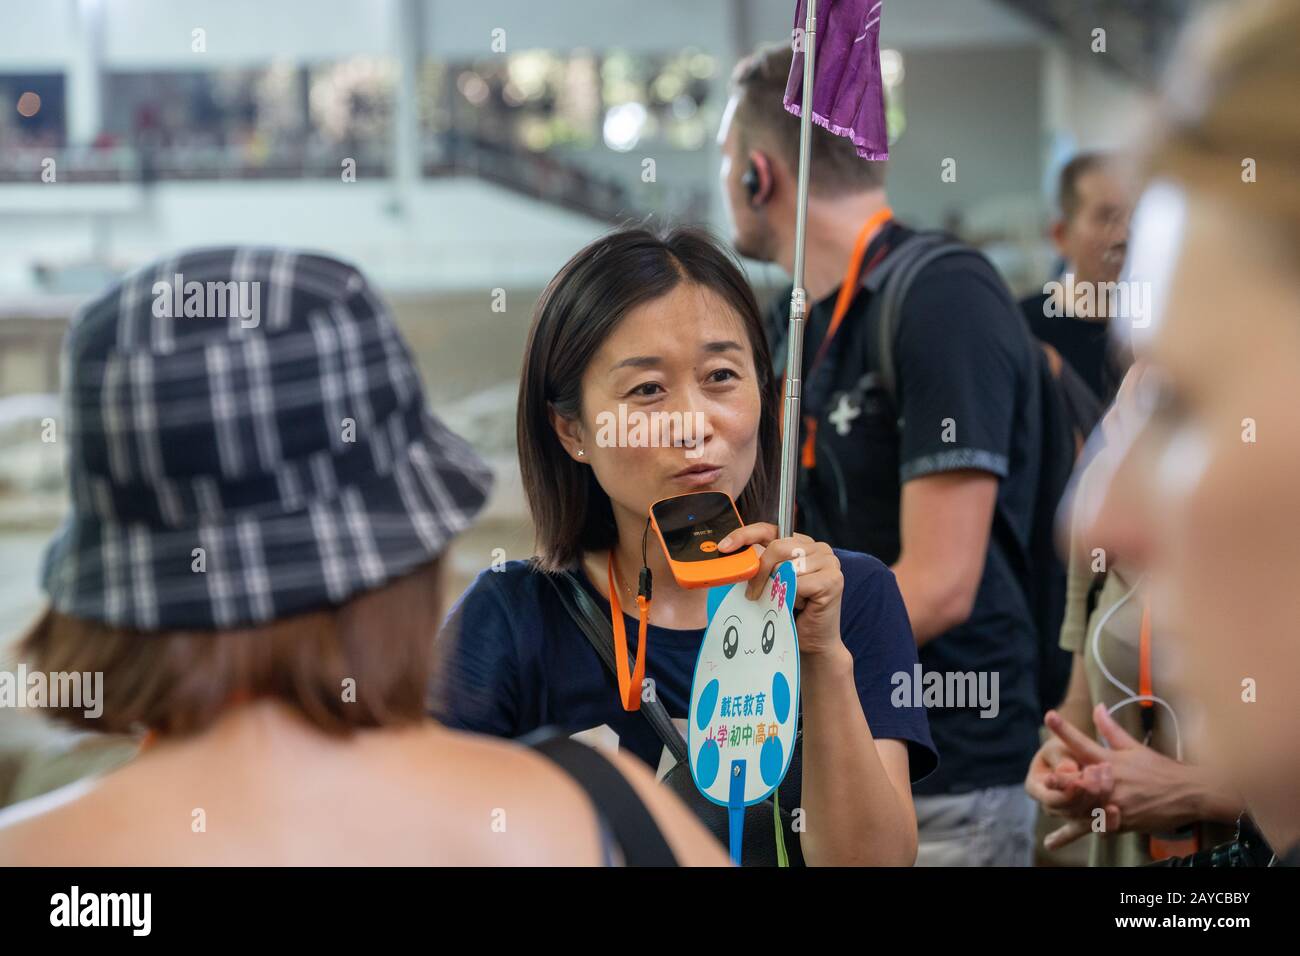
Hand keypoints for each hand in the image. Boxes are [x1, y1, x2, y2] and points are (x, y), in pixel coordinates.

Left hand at [717, 524, 842, 655]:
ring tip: (785, 601)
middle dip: (760, 571)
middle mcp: (818, 548)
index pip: (769, 529)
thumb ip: (758, 565)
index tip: (724, 546)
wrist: (811, 642)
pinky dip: (794, 597)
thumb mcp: (769, 582)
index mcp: (801, 543)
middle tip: (752, 594)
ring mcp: (829, 561)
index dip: (745, 535)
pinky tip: (801, 606)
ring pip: (787, 566)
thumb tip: (730, 555)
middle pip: (778, 547)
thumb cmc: (789, 612)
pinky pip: (799, 583)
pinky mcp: (833, 579)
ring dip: (779, 588)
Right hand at [1025, 729, 1109, 817]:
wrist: (1074, 752)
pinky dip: (1107, 817)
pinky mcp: (1084, 817)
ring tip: (1107, 773)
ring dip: (1098, 798)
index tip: (1081, 779)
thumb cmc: (1062, 747)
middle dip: (1085, 793)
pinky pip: (1097, 822)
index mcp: (1035, 787)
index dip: (1066, 792)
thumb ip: (1061, 759)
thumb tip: (1068, 770)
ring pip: (1083, 817)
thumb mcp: (1057, 748)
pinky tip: (1115, 809)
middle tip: (1096, 770)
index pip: (1049, 798)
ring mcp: (1067, 813)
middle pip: (1067, 809)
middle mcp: (1049, 804)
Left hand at [1045, 703, 1202, 840]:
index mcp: (1111, 761)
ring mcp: (1114, 804)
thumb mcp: (1135, 747)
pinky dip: (1074, 832)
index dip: (1065, 729)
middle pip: (1078, 781)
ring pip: (1082, 808)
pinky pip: (1093, 828)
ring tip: (1044, 807)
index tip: (1049, 716)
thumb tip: (1098, 707)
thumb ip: (1111, 729)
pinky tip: (1057, 839)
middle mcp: (1110, 782)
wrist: (1190, 795)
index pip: (1084, 742)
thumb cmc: (1162, 769)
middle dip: (1061, 780)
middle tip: (1045, 778)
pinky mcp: (1119, 823)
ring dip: (1063, 808)